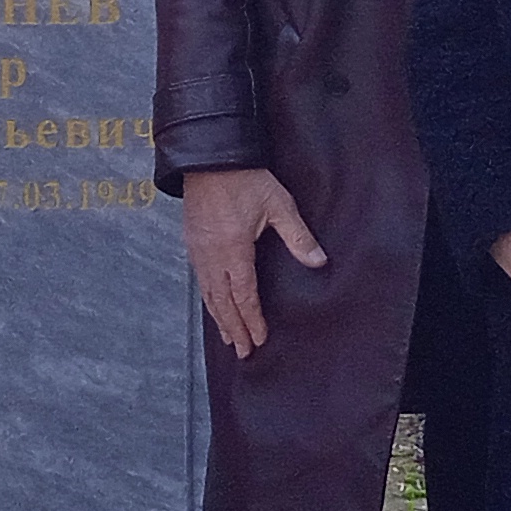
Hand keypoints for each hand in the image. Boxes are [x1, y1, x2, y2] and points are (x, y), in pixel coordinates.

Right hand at [184, 167, 325, 356]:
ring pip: (209, 294)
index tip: (259, 339)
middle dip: (235, 329)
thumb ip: (298, 236)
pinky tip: (214, 306)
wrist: (210, 157)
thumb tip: (319, 261)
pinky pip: (200, 280)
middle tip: (244, 352)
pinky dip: (209, 300)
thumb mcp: (278, 204)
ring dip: (220, 318)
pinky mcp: (192, 243)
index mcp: (234, 250)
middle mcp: (212, 256)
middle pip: (223, 302)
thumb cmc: (245, 178)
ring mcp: (199, 251)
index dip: (252, 320)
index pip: (244, 295)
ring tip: (230, 338)